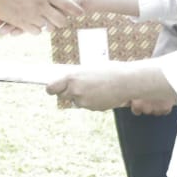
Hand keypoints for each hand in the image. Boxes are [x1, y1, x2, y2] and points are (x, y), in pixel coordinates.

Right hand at [0, 0, 82, 34]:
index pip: (66, 2)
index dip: (75, 9)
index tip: (81, 13)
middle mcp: (41, 5)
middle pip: (60, 19)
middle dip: (63, 21)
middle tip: (64, 21)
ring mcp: (32, 15)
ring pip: (48, 27)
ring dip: (49, 26)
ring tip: (50, 25)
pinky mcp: (22, 23)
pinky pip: (36, 31)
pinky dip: (37, 30)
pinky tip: (35, 26)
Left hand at [46, 62, 176, 113]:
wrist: (125, 81)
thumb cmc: (109, 70)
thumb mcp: (89, 69)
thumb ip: (77, 76)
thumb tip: (68, 80)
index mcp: (72, 78)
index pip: (51, 88)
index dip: (52, 88)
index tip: (52, 88)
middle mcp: (75, 91)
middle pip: (62, 96)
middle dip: (68, 92)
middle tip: (77, 86)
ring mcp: (83, 101)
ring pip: (76, 101)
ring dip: (81, 97)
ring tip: (94, 88)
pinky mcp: (92, 108)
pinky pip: (87, 105)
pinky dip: (92, 101)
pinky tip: (101, 93)